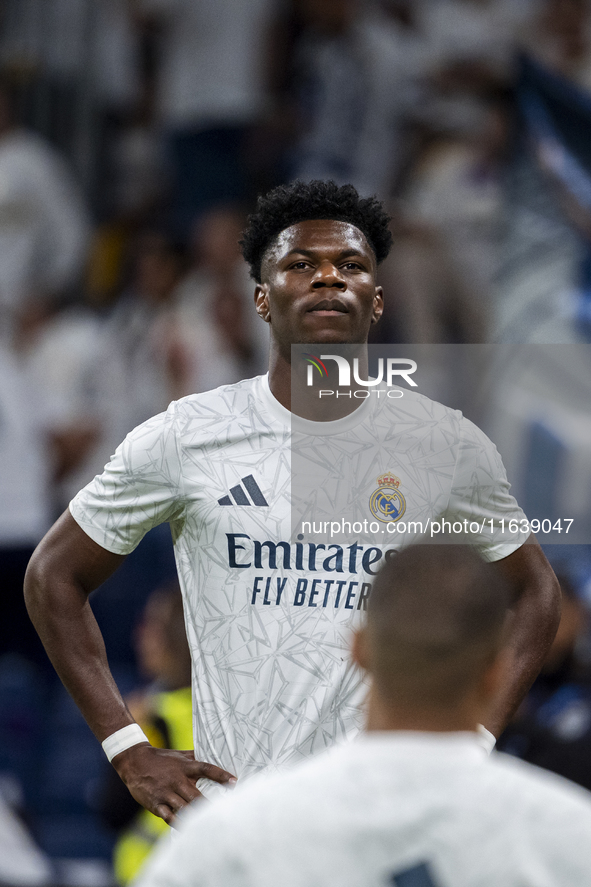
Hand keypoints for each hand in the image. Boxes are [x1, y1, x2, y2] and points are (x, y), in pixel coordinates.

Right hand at [112, 744, 236, 823]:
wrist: (135, 762)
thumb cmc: (163, 759)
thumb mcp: (181, 755)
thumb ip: (197, 757)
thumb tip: (217, 753)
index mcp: (186, 767)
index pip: (206, 769)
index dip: (221, 775)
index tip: (235, 782)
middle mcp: (177, 780)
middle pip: (196, 795)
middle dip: (209, 805)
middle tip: (225, 813)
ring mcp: (166, 793)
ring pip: (184, 808)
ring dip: (196, 817)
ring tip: (209, 826)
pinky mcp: (156, 804)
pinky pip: (169, 817)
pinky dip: (178, 824)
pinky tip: (187, 831)